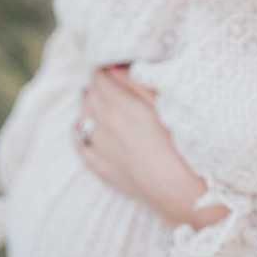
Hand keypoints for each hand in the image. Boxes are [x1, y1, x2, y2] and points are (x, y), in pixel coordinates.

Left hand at [74, 66, 228, 229]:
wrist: (178, 188)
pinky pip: (80, 145)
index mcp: (117, 104)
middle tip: (109, 81)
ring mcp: (99, 147)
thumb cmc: (178, 141)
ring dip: (88, 105)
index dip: (106, 69)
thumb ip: (135, 82)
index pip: (100, 77)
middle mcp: (102, 123)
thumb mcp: (162, 103)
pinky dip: (78, 132)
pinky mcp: (101, 168)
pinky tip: (80, 126)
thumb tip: (113, 67)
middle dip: (98, 85)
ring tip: (97, 100)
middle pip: (90, 95)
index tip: (113, 67)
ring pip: (83, 117)